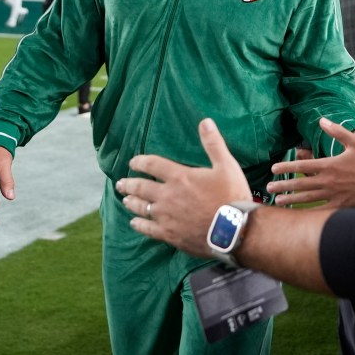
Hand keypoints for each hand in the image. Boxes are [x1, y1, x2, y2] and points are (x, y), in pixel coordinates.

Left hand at [118, 118, 252, 257]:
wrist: (233, 229)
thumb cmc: (231, 195)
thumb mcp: (226, 165)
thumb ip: (213, 143)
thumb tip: (205, 121)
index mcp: (180, 177)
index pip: (153, 165)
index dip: (140, 162)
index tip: (133, 162)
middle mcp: (167, 195)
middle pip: (141, 187)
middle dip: (129, 183)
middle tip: (120, 183)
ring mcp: (165, 216)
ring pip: (141, 207)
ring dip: (131, 201)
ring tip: (125, 199)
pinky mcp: (168, 233)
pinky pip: (147, 228)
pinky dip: (139, 224)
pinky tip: (134, 222)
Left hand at [269, 117, 354, 207]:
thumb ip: (336, 131)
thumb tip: (321, 121)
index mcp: (329, 165)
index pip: (302, 165)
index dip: (286, 167)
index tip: (274, 169)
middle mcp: (328, 181)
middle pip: (300, 183)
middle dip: (283, 185)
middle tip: (269, 187)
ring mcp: (334, 195)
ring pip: (307, 198)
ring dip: (291, 199)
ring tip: (277, 201)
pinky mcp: (341, 205)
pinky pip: (321, 210)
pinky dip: (308, 212)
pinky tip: (299, 214)